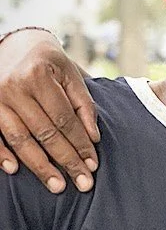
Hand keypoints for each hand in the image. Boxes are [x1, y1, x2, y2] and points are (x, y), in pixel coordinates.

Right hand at [0, 30, 98, 191]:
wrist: (15, 45)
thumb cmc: (48, 63)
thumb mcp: (70, 74)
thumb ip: (83, 105)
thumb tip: (93, 138)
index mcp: (38, 76)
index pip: (64, 119)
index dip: (80, 144)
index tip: (93, 164)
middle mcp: (14, 87)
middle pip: (44, 132)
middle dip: (66, 160)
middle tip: (82, 183)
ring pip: (19, 139)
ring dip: (39, 166)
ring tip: (57, 185)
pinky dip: (1, 154)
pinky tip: (15, 171)